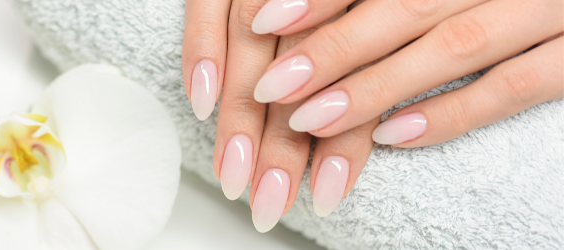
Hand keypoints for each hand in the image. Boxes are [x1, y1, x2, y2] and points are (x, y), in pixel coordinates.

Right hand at [182, 0, 381, 231]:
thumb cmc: (350, 4)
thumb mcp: (368, 23)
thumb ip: (353, 57)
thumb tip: (351, 131)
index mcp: (368, 10)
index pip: (348, 81)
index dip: (339, 141)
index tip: (325, 194)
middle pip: (300, 72)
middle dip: (282, 144)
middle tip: (269, 202)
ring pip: (256, 46)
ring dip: (242, 114)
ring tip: (232, 174)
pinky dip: (201, 47)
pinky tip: (201, 102)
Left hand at [251, 0, 562, 146]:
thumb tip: (293, 11)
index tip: (264, 19)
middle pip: (409, 6)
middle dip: (335, 48)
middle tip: (272, 87)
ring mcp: (547, 8)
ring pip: (454, 46)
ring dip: (377, 86)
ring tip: (311, 120)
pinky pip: (517, 86)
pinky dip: (454, 112)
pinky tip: (394, 136)